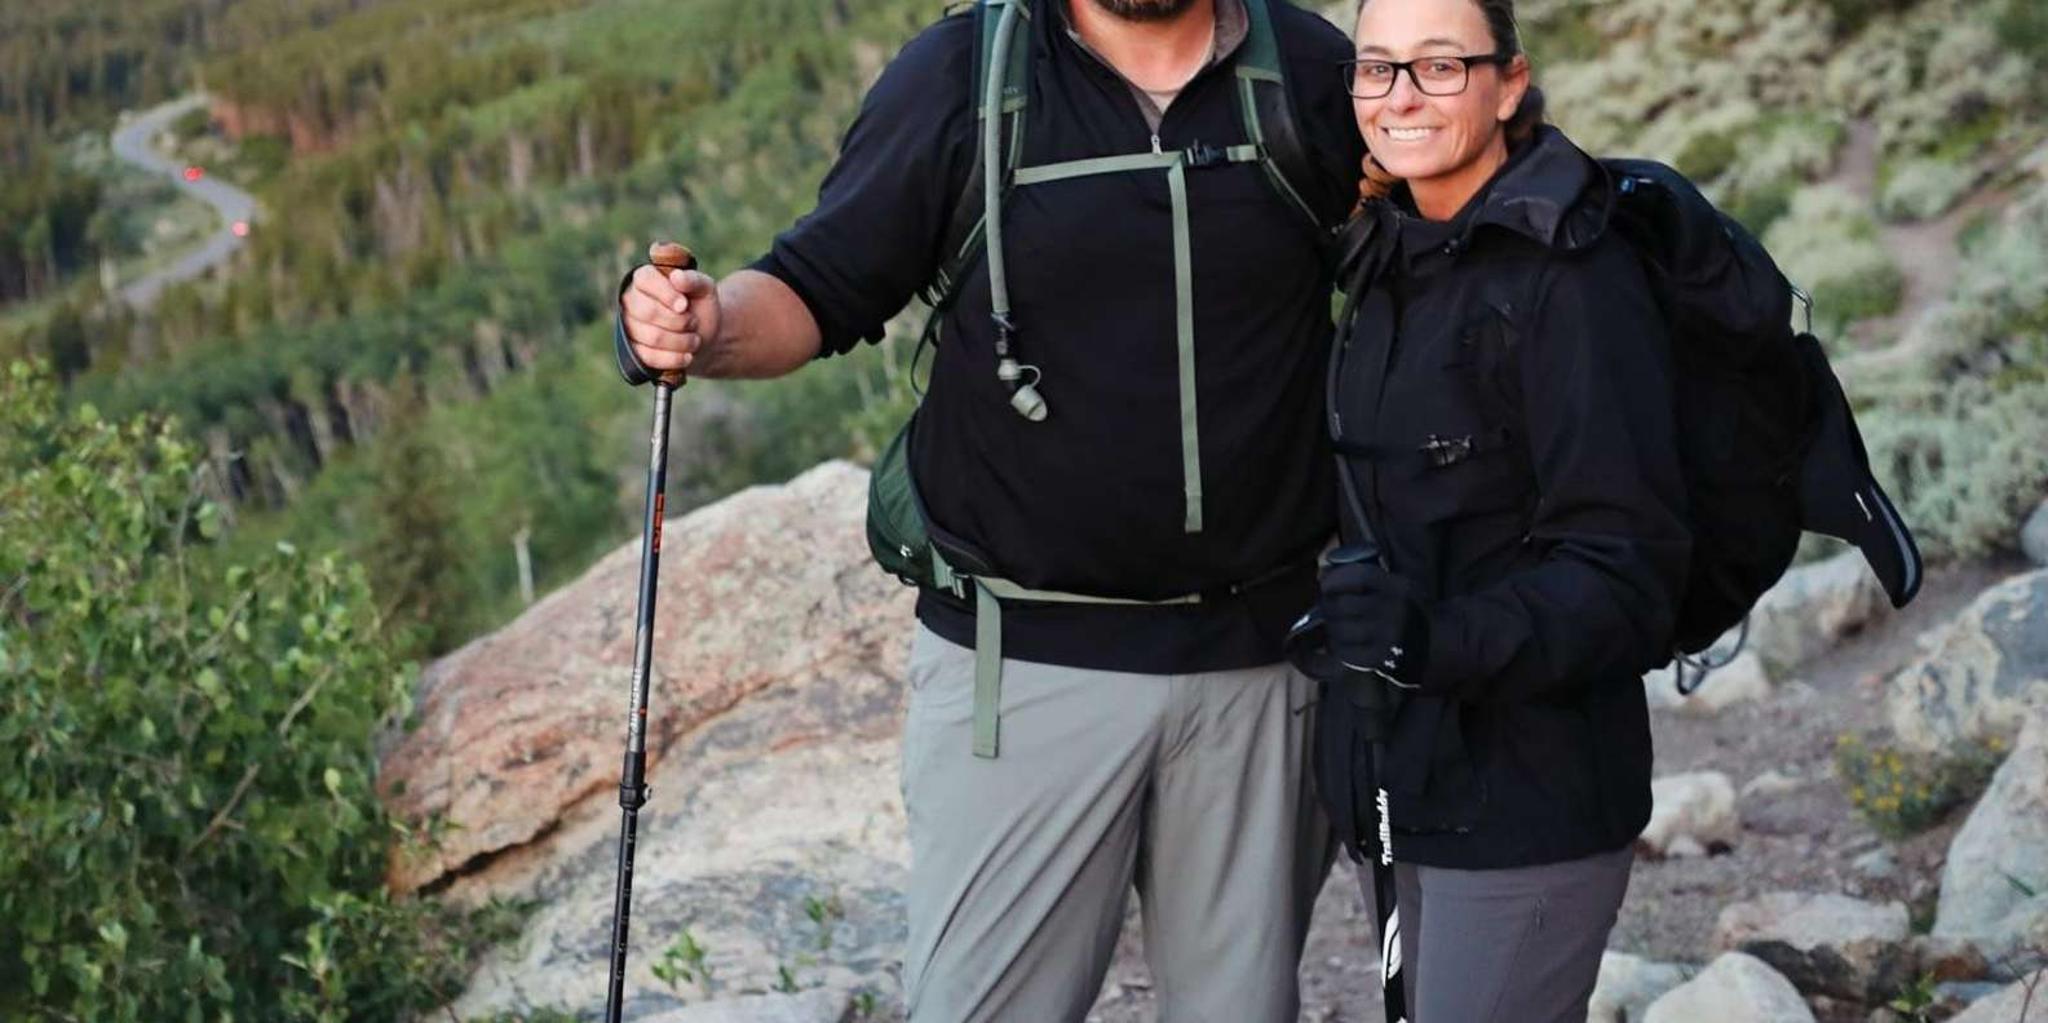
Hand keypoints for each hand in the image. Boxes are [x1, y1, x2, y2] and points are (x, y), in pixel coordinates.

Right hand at [621, 263, 720, 373]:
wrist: (703, 335)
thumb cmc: (700, 306)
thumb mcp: (704, 288)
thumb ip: (693, 279)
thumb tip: (676, 276)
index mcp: (645, 279)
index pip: (646, 280)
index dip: (667, 294)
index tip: (684, 305)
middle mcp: (631, 301)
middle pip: (649, 312)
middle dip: (679, 321)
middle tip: (694, 323)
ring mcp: (630, 327)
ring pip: (653, 337)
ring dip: (681, 341)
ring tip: (695, 340)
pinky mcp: (634, 351)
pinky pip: (651, 357)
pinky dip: (674, 358)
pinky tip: (687, 356)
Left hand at [1318, 561, 1430, 691]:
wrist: (1436, 644)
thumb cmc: (1407, 611)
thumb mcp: (1397, 587)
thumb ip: (1367, 579)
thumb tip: (1323, 574)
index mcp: (1397, 588)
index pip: (1359, 577)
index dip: (1336, 579)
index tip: (1325, 584)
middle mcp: (1392, 610)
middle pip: (1343, 605)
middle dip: (1328, 605)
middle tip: (1326, 607)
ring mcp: (1386, 636)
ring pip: (1340, 629)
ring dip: (1330, 627)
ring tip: (1334, 625)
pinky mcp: (1379, 658)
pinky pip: (1345, 652)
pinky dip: (1337, 646)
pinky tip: (1341, 642)